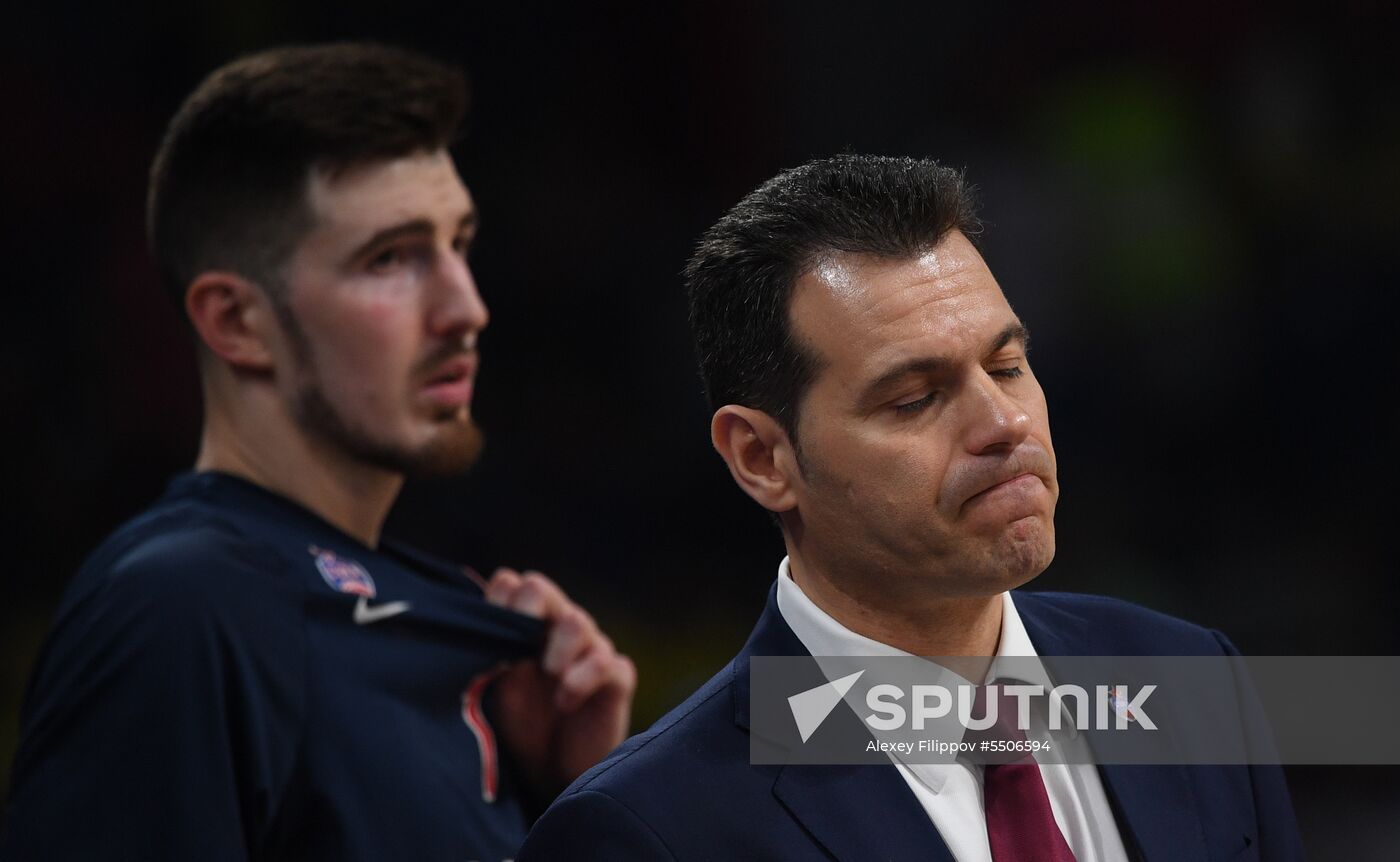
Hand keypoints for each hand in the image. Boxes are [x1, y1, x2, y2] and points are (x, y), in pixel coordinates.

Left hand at [485, 568, 636, 799]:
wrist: (552, 775)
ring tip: (549, 673)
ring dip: (557, 647)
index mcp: (524, 626)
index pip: (509, 585)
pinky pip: (606, 662)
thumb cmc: (518, 728)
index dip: (496, 600)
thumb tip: (458, 630)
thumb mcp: (494, 693)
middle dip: (526, 608)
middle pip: (540, 589)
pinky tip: (565, 702)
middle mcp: (556, 629)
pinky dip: (582, 678)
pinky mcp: (616, 678)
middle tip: (518, 643)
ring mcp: (589, 650)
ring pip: (576, 621)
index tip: (486, 630)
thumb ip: (484, 659)